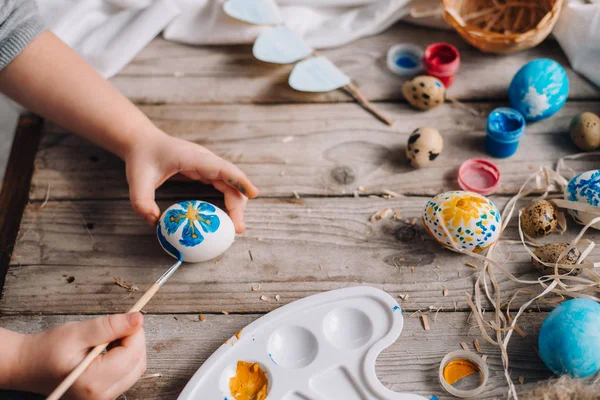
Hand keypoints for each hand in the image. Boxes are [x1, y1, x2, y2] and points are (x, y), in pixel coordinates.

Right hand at [12, 313, 145, 398]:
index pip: (133, 354)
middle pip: (138, 363)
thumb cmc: (47, 349)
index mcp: (94, 381)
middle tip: (118, 325)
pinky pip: (126, 374)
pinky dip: (124, 358)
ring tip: (109, 337)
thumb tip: (138, 319)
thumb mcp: (77, 332)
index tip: (128, 317)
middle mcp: (101, 396)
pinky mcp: (103, 394)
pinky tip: (108, 348)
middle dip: (134, 340)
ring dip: (130, 348)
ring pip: (135, 369)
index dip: (135, 332)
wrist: (27, 365)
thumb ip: (109, 326)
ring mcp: (103, 398)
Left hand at [125, 129, 258, 232]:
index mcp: (192, 157)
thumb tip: (156, 223)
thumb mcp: (137, 181)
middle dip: (239, 203)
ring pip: (230, 183)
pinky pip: (224, 184)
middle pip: (232, 179)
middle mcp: (204, 159)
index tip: (254, 194)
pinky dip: (230, 199)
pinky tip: (229, 215)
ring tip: (236, 226)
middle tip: (238, 228)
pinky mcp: (205, 169)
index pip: (222, 168)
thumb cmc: (141, 158)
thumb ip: (142, 203)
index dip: (239, 180)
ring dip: (237, 203)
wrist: (142, 142)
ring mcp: (207, 164)